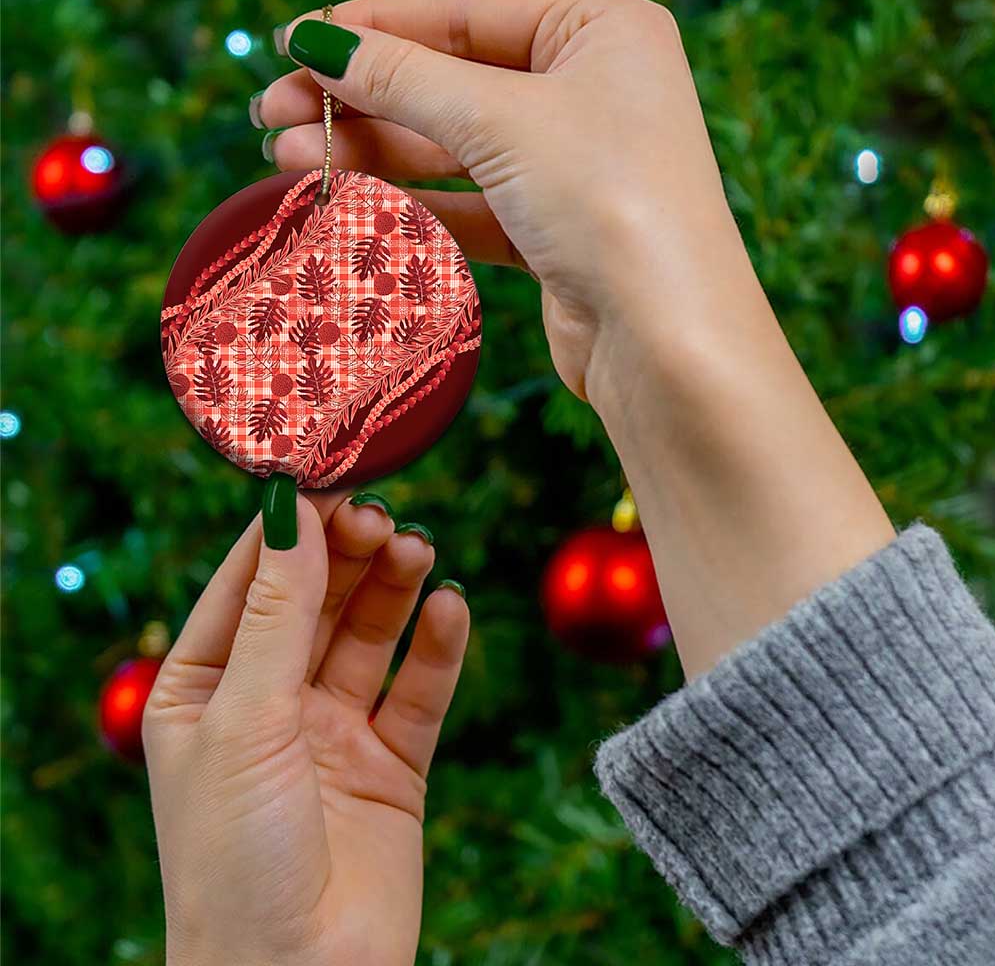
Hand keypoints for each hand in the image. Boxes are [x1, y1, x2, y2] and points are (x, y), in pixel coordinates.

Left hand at [144, 484, 468, 965]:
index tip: (328, 475)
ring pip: (370, 636)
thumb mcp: (245, 719)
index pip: (248, 584)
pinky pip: (419, 690)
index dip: (288, 530)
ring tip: (418, 550)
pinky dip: (438, 647)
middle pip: (316, 601)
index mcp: (205, 689)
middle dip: (348, 555)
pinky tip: (450, 608)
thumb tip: (291, 512)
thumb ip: (277, 615)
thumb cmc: (235, 858)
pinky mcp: (392, 764)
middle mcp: (270, 703)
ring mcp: (333, 732)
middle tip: (383, 516)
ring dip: (394, 588)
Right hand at [258, 0, 892, 677]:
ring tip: (288, 157)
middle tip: (272, 114)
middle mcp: (591, 91)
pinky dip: (411, 202)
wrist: (667, 341)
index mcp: (600, 30)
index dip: (373, 28)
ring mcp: (573, 165)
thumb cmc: (610, 203)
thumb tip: (315, 43)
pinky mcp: (554, 232)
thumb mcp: (500, 120)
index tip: (293, 45)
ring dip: (372, 152)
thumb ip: (403, 78)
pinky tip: (347, 201)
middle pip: (451, 82)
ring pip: (453, 148)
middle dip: (361, 99)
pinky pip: (469, 203)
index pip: (464, 12)